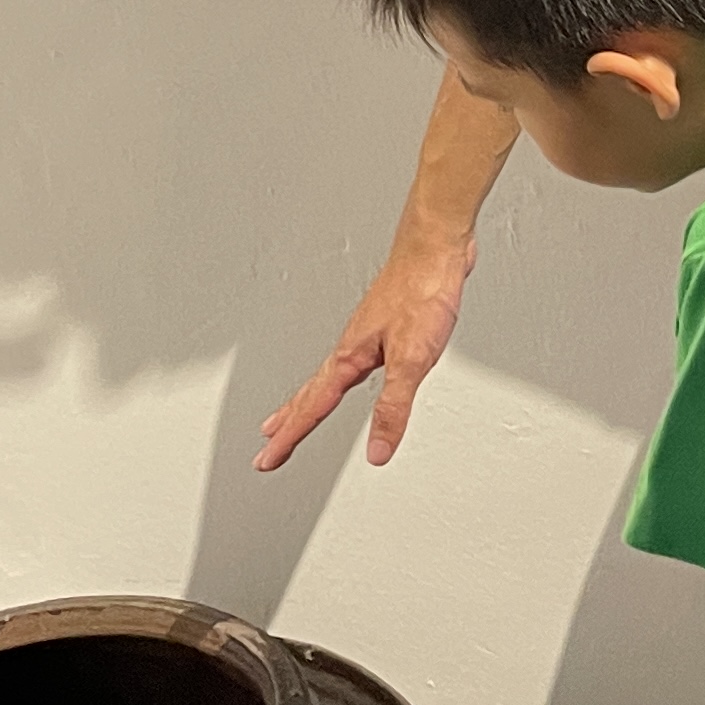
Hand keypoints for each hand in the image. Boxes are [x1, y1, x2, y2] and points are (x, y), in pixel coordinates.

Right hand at [255, 231, 469, 470]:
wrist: (436, 245)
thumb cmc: (424, 291)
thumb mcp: (412, 360)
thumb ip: (393, 407)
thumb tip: (378, 451)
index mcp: (351, 357)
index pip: (313, 408)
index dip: (290, 437)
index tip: (268, 460)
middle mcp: (351, 346)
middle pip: (310, 394)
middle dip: (288, 423)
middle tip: (267, 447)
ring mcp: (365, 334)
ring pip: (326, 377)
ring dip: (306, 400)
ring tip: (290, 416)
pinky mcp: (384, 324)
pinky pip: (349, 362)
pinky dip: (336, 379)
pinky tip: (349, 375)